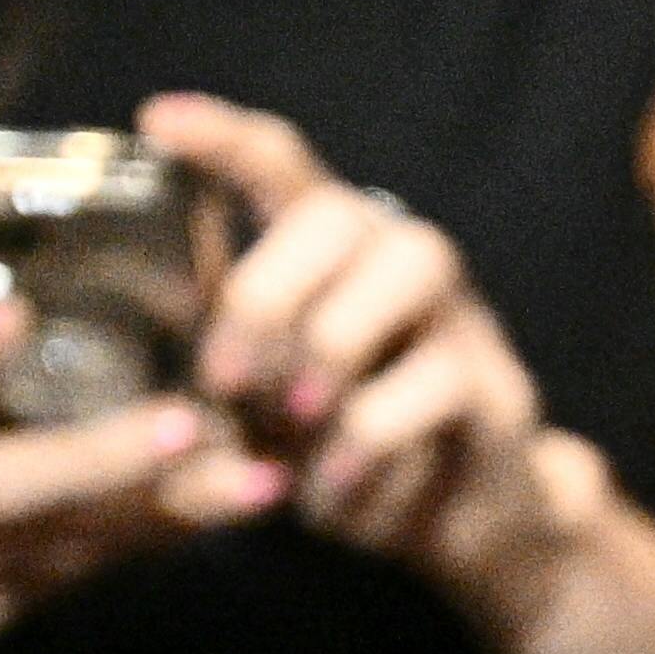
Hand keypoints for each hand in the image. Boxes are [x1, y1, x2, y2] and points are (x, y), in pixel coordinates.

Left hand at [134, 92, 606, 624]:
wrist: (460, 532)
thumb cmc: (339, 449)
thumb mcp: (260, 400)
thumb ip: (220, 354)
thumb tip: (155, 331)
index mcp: (332, 254)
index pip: (281, 166)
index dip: (221, 136)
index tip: (156, 121)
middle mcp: (402, 263)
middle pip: (338, 211)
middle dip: (267, 291)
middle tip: (223, 382)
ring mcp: (461, 319)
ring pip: (410, 266)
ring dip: (331, 347)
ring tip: (292, 426)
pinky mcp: (500, 392)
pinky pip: (438, 382)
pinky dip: (367, 442)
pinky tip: (331, 489)